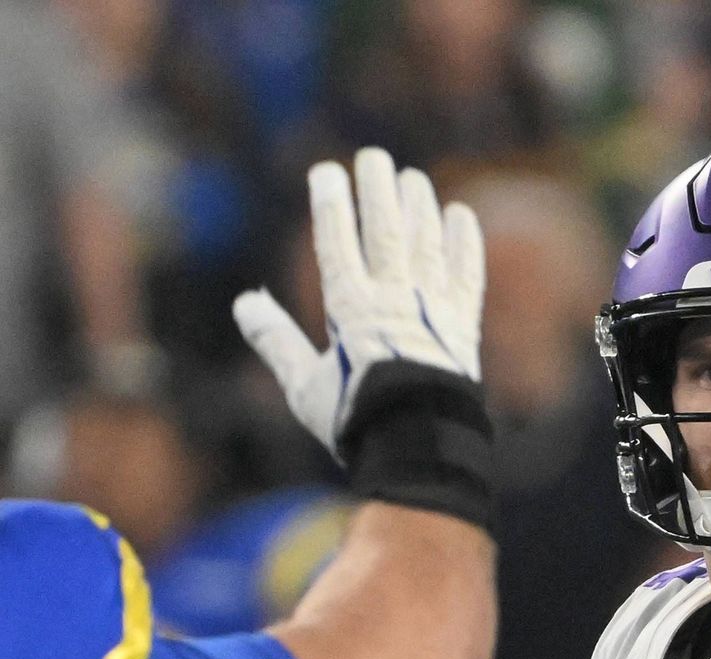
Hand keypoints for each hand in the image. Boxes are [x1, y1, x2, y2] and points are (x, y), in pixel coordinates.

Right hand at [233, 148, 484, 459]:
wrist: (419, 448)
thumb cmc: (357, 420)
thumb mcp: (305, 387)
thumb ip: (277, 342)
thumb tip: (244, 305)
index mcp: (351, 311)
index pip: (337, 243)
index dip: (331, 204)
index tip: (326, 172)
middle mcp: (394, 300)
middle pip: (385, 230)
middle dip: (378, 189)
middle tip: (374, 158)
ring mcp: (432, 310)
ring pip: (426, 243)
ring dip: (420, 206)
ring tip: (413, 178)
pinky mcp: (463, 326)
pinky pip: (466, 274)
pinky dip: (464, 243)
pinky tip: (461, 216)